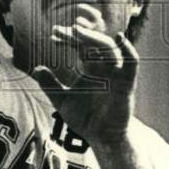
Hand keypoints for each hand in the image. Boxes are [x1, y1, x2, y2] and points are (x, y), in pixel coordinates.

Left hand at [32, 26, 138, 147]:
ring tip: (78, 31)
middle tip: (62, 30)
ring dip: (94, 38)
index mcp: (91, 68)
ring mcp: (116, 73)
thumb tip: (36, 68)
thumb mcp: (62, 100)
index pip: (80, 46)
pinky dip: (128, 49)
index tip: (53, 35)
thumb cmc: (86, 119)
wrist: (102, 139)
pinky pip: (132, 62)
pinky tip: (120, 38)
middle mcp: (104, 67)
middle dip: (78, 35)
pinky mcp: (127, 83)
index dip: (68, 39)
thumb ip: (50, 85)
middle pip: (93, 43)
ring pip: (109, 48)